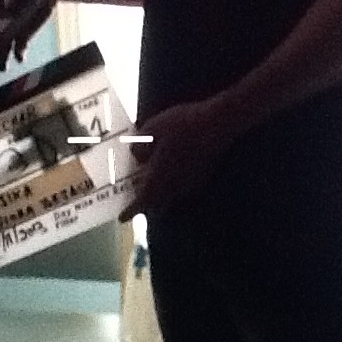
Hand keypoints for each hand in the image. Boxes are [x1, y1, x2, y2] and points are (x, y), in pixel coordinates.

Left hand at [119, 97, 238, 221]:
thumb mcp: (151, 128)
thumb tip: (136, 157)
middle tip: (137, 201)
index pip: (142, 201)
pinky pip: (183, 188)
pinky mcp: (203, 176)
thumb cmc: (182, 124)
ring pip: (171, 197)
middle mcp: (176, 185)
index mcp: (159, 177)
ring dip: (160, 195)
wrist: (219, 123)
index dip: (130, 211)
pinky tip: (173, 172)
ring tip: (153, 185)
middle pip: (157, 203)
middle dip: (146, 205)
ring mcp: (192, 182)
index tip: (121, 218)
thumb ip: (139, 146)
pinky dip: (174, 186)